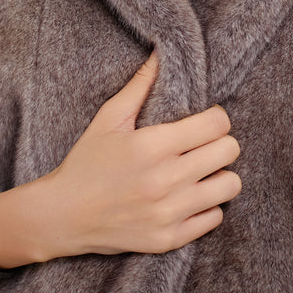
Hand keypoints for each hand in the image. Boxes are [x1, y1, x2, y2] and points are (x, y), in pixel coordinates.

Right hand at [40, 50, 241, 260]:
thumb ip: (140, 85)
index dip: (216, 116)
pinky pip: (215, 218)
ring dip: (219, 174)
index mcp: (153, 145)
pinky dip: (208, 205)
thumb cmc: (86, 162)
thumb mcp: (109, 119)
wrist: (62, 216)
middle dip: (221, 142)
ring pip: (229, 185)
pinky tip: (190, 196)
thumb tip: (160, 54)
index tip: (205, 119)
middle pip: (229, 151)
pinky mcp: (169, 239)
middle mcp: (166, 180)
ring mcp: (169, 212)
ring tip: (202, 170)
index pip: (217, 123)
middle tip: (205, 143)